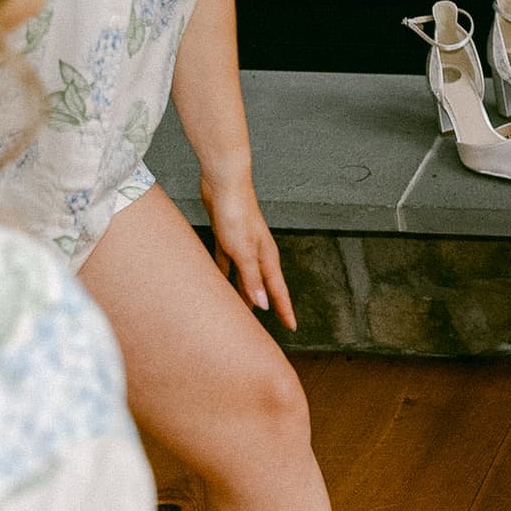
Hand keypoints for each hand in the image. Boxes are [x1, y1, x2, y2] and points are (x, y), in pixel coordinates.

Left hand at [205, 174, 296, 330]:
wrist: (224, 183)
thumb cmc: (235, 213)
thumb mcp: (242, 251)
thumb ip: (252, 278)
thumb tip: (264, 304)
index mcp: (266, 257)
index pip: (278, 289)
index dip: (284, 309)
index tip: (292, 327)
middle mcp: (257, 252)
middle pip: (263, 285)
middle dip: (266, 304)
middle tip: (265, 326)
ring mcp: (242, 245)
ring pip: (244, 276)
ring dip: (243, 292)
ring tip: (241, 310)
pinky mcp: (227, 237)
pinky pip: (227, 263)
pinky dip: (224, 274)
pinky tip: (218, 282)